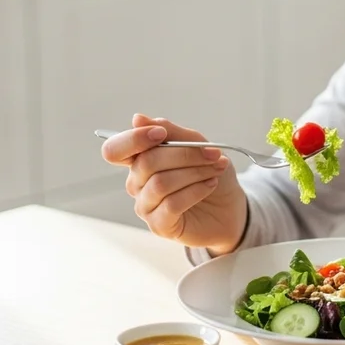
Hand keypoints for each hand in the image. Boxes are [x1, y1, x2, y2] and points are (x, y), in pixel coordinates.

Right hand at [101, 113, 247, 253]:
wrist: (230, 205)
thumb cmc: (209, 172)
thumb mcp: (196, 144)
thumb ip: (170, 132)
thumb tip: (137, 119)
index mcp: (139, 159)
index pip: (115, 150)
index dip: (132, 140)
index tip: (160, 134)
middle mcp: (137, 183)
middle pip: (146, 163)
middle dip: (184, 154)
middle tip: (212, 153)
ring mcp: (145, 205)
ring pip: (160, 183)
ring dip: (194, 172)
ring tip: (215, 170)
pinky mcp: (159, 225)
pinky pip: (171, 204)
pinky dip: (196, 191)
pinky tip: (210, 185)